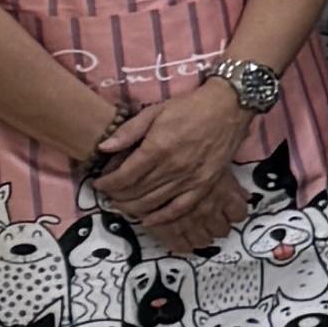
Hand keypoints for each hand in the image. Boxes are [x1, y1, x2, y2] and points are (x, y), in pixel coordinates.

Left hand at [91, 82, 249, 252]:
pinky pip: (179, 208)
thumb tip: (104, 148)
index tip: (98, 183)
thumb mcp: (155, 111)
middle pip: (135, 192)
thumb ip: (129, 131)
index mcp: (157, 148)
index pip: (123, 176)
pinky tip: (148, 219)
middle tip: (108, 193)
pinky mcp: (204, 185)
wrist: (229, 107)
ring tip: (121, 204)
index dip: (106, 183)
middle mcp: (172, 168)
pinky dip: (161, 217)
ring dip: (132, 207)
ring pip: (152, 202)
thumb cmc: (190, 107)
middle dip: (116, 196)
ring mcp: (189, 179)